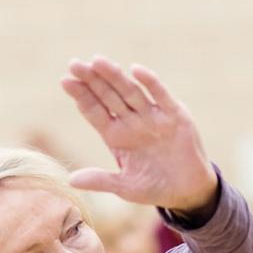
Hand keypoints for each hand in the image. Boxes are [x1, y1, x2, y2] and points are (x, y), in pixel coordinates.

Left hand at [61, 58, 216, 212]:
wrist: (188, 191)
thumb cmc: (155, 188)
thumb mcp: (125, 187)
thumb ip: (101, 180)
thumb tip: (71, 180)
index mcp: (116, 136)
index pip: (95, 111)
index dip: (81, 96)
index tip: (65, 81)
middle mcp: (132, 122)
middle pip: (109, 96)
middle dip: (92, 80)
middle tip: (75, 64)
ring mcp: (152, 116)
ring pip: (130, 92)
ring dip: (115, 76)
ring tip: (97, 61)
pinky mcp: (174, 115)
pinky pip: (160, 96)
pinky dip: (150, 83)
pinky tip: (136, 70)